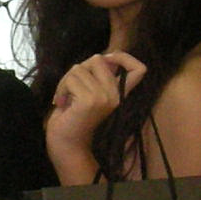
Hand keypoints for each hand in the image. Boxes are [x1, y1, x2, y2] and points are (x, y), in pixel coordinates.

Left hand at [47, 52, 145, 173]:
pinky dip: (61, 88)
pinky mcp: (90, 100)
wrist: (66, 144)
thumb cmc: (73, 117)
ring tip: (65, 98)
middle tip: (71, 87)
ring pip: (80, 68)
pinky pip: (71, 79)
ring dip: (65, 81)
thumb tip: (101, 56)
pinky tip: (61, 103)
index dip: (124, 57)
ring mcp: (104, 97)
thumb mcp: (89, 92)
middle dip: (79, 69)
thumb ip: (97, 76)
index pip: (139, 69)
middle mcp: (115, 95)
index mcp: (118, 93)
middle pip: (98, 59)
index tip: (108, 59)